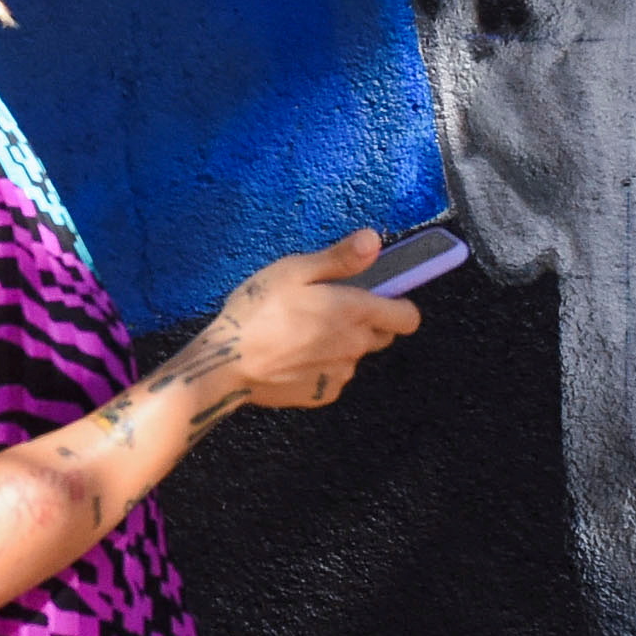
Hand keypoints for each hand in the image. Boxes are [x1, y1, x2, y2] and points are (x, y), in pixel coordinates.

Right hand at [213, 230, 422, 411]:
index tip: (377, 296)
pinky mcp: (324, 394)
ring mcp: (341, 373)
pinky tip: (292, 356)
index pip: (408, 316)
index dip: (397, 305)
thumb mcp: (294, 271)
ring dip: (340, 344)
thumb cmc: (258, 311)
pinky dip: (321, 366)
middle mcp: (356, 346)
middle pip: (382, 335)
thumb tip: (374, 240)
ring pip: (355, 355)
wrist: (227, 365)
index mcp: (355, 312)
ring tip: (301, 332)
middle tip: (329, 310)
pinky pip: (334, 376)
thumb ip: (340, 258)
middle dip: (366, 322)